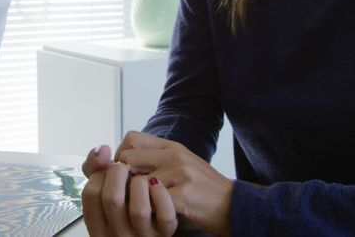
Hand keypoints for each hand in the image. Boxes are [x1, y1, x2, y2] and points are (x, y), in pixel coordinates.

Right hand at [82, 157, 177, 236]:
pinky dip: (161, 196)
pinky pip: (165, 216)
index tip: (108, 169)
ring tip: (142, 177)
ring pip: (139, 210)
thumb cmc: (127, 203)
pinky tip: (158, 185)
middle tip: (124, 166)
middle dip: (118, 172)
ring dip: (140, 183)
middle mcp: (118, 234)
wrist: (159, 222)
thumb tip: (102, 149)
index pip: (91, 193)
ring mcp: (143, 235)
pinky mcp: (167, 232)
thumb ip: (97, 170)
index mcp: (100, 228)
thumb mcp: (108, 191)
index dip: (99, 174)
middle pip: (112, 199)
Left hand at [116, 131, 232, 235]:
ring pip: (137, 182)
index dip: (120, 155)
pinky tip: (156, 216)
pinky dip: (150, 211)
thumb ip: (157, 159)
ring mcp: (180, 173)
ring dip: (135, 198)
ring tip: (142, 207)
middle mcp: (175, 155)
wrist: (234, 205)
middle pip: (128, 158)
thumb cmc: (203, 189)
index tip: (123, 174)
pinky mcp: (184, 194)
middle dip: (122, 178)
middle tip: (128, 194)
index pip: (132, 138)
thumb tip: (124, 161)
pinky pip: (153, 201)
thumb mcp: (181, 164)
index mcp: (171, 146)